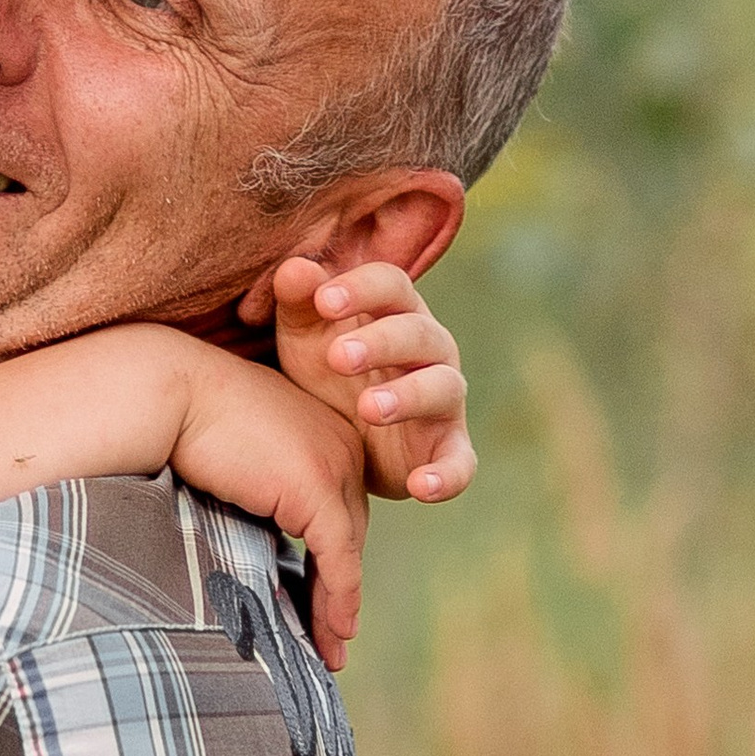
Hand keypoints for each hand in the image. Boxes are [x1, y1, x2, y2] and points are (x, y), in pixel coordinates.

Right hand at [163, 352, 369, 668]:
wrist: (167, 389)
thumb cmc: (179, 415)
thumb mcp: (234, 450)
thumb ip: (255, 484)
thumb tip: (248, 534)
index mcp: (323, 429)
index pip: (335, 505)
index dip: (330, 556)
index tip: (321, 598)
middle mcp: (342, 444)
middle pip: (348, 529)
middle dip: (339, 585)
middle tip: (331, 635)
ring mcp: (335, 464)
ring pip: (348, 549)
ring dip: (339, 605)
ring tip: (330, 649)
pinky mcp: (318, 488)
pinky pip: (338, 557)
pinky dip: (337, 598)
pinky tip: (334, 632)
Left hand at [268, 257, 472, 503]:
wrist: (341, 435)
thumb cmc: (327, 368)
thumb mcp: (305, 335)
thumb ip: (299, 301)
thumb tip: (295, 268)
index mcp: (396, 312)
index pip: (391, 284)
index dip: (362, 288)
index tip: (324, 301)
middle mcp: (430, 350)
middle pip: (419, 333)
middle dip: (381, 342)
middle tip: (338, 357)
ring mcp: (443, 399)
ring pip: (442, 388)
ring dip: (409, 397)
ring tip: (368, 409)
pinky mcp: (446, 448)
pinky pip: (459, 462)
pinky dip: (447, 475)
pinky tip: (420, 487)